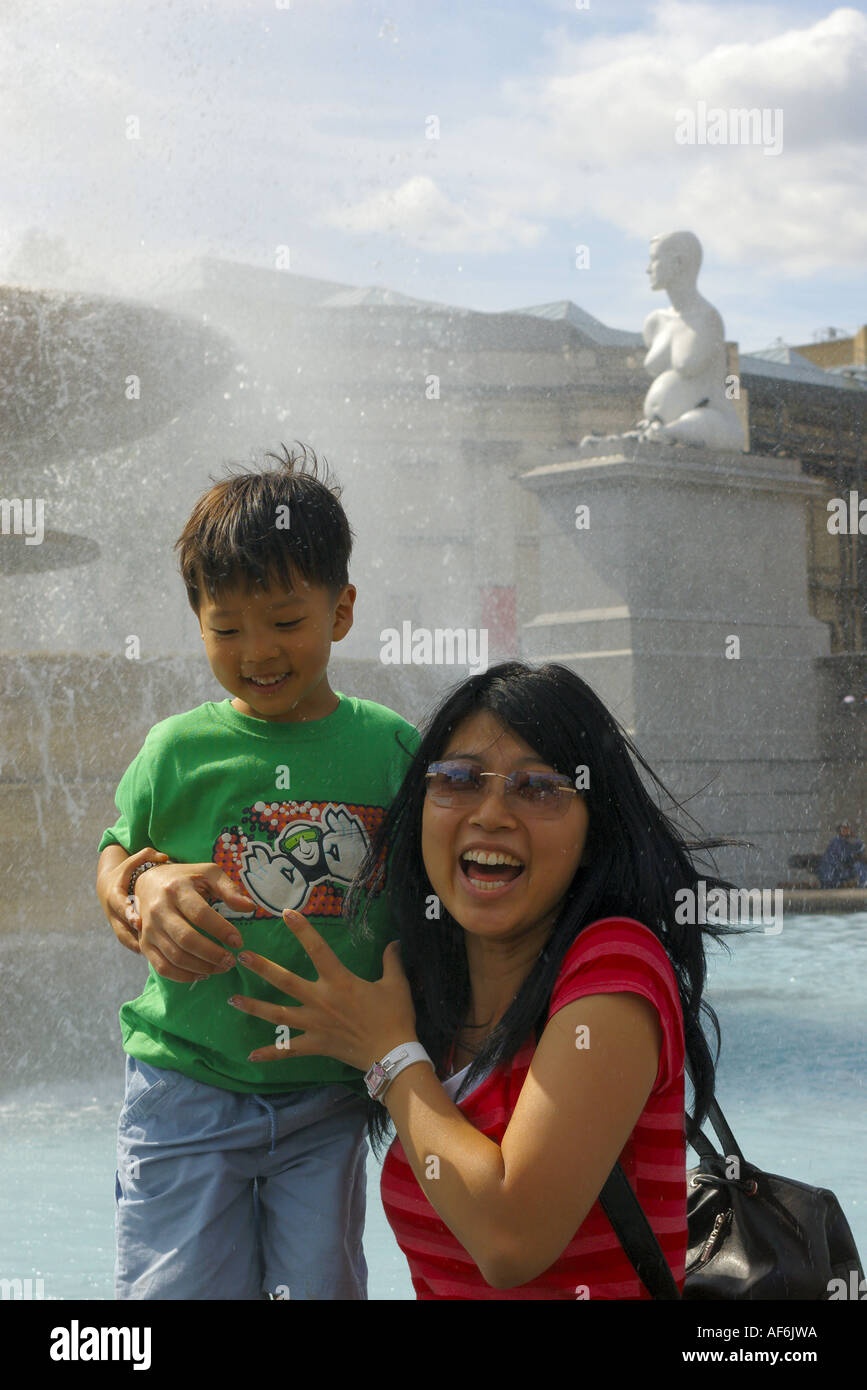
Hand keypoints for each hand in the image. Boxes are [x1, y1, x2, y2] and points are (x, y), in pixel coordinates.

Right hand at [97, 846, 172, 953]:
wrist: (107, 887)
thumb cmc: (125, 871)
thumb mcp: (132, 861)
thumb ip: (146, 856)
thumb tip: (164, 856)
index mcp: (114, 895)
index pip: (119, 906)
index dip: (128, 914)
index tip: (138, 922)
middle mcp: (114, 913)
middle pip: (123, 928)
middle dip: (137, 937)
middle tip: (154, 944)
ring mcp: (117, 925)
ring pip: (128, 940)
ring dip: (143, 947)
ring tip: (163, 953)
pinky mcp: (123, 933)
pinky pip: (133, 945)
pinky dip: (145, 950)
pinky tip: (164, 955)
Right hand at [134, 862, 257, 983]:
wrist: (148, 882)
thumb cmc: (185, 878)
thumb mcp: (209, 873)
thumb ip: (229, 889)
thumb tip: (250, 907)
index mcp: (177, 889)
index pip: (201, 914)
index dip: (222, 930)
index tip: (238, 942)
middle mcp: (159, 910)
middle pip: (186, 939)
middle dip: (213, 955)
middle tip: (232, 961)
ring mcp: (149, 929)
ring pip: (175, 957)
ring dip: (202, 967)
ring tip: (222, 968)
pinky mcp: (144, 944)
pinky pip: (162, 967)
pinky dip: (184, 976)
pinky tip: (202, 974)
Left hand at [228, 909, 416, 1070]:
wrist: (393, 1055)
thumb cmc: (394, 1016)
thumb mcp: (396, 984)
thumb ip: (391, 961)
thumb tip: (395, 941)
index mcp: (340, 981)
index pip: (317, 949)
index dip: (302, 930)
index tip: (285, 913)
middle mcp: (321, 1000)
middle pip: (285, 981)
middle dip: (262, 968)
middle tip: (241, 956)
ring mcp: (314, 1024)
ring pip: (278, 1015)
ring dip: (254, 1007)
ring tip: (232, 1000)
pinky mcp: (315, 1045)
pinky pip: (289, 1050)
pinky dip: (270, 1052)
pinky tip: (251, 1055)